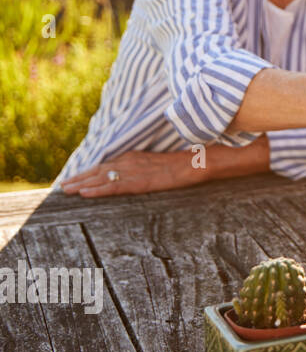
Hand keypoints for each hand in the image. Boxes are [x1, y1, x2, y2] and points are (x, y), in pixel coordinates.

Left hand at [58, 150, 202, 197]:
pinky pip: (114, 187)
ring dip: (81, 184)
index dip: (87, 173)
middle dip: (78, 178)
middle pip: (97, 170)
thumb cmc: (184, 164)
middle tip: (61, 187)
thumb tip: (136, 177)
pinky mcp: (140, 181)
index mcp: (133, 157)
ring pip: (100, 178)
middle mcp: (129, 162)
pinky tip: (84, 194)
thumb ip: (144, 168)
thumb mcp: (159, 164)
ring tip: (65, 190)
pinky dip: (97, 190)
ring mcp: (133, 171)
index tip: (73, 179)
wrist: (198, 162)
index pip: (104, 165)